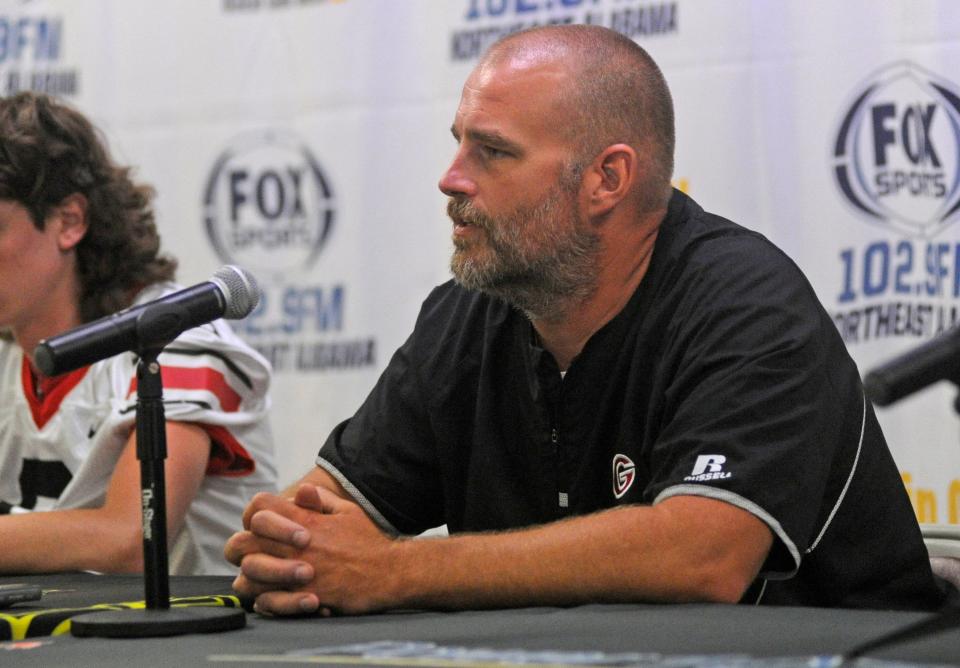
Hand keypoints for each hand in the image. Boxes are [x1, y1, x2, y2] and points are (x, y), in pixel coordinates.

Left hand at [224, 484, 399, 615]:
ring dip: (250, 574)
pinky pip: (268, 600)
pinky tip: (269, 596)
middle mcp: (299, 545)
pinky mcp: (307, 597)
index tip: (261, 525)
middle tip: (252, 551)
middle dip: (243, 545)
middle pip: (245, 541)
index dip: (254, 514)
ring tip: (257, 576)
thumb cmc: (369, 540)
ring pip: (250, 573)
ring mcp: (300, 572)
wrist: (390, 572)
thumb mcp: (347, 511)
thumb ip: (320, 500)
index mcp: (307, 521)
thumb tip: (302, 490)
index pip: (260, 507)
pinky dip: (263, 599)